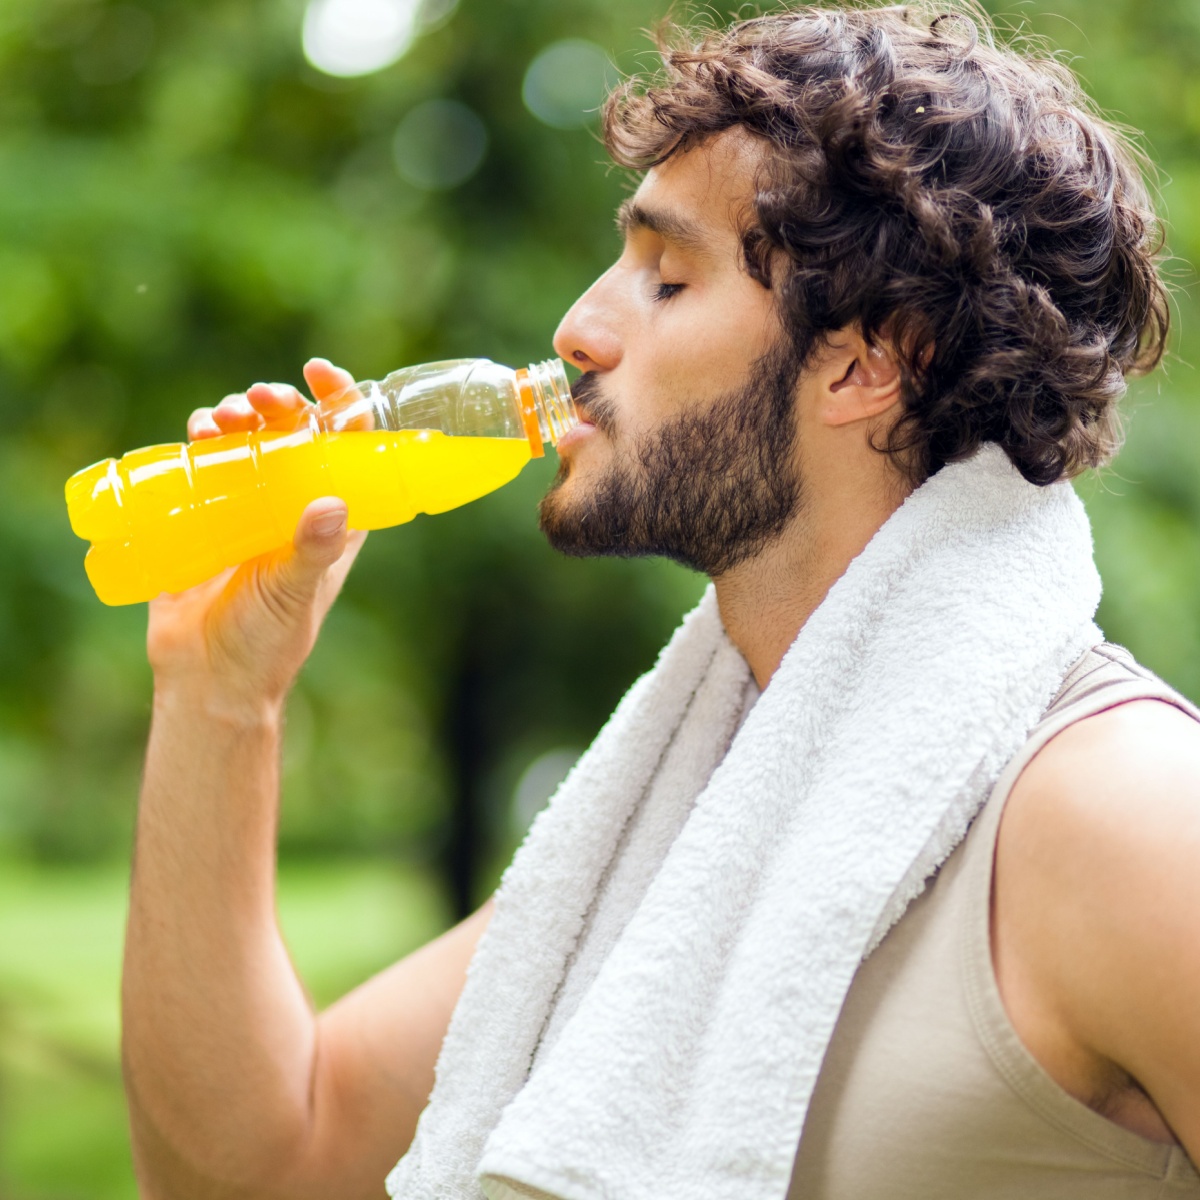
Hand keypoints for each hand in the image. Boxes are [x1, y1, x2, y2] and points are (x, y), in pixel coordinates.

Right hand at [148, 360, 368, 713]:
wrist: (206, 678)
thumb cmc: (266, 642)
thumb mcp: (295, 592)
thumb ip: (311, 551)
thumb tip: (330, 504)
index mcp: (334, 519)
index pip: (349, 448)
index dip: (342, 403)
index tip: (322, 374)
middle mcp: (294, 504)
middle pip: (295, 433)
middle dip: (281, 404)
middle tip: (263, 401)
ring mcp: (249, 506)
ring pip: (250, 440)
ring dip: (239, 415)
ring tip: (224, 420)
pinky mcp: (206, 513)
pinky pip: (206, 461)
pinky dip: (204, 438)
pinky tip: (199, 433)